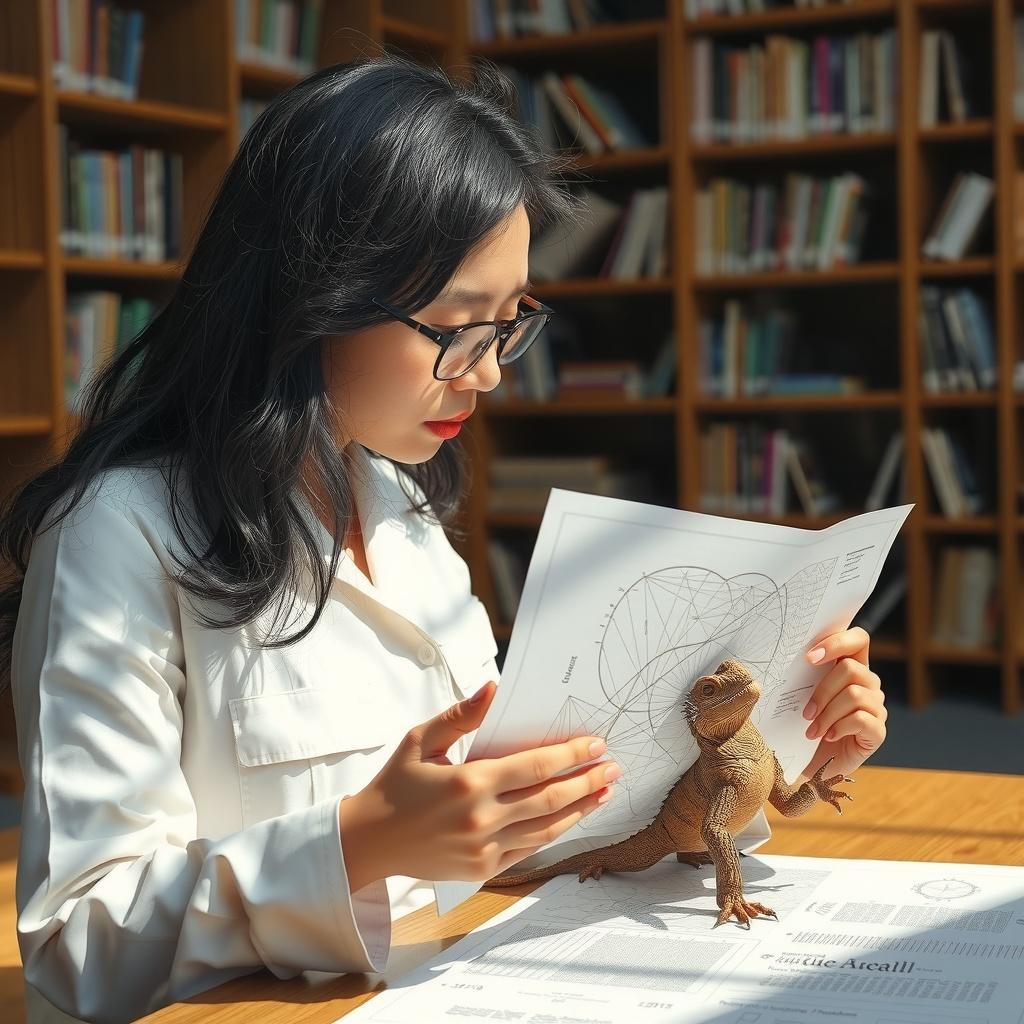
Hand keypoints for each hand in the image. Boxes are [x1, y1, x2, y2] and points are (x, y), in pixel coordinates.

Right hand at [338, 681, 618, 891]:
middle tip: (613, 767)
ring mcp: (484, 848)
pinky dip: (556, 832)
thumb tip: (493, 688)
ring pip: (547, 828)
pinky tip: (573, 817)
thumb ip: (460, 714)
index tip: (596, 744)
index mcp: (469, 782)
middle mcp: (482, 818)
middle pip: (550, 798)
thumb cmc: (395, 784)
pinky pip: (530, 849)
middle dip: (587, 780)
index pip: (535, 766)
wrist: (370, 841)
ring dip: (581, 809)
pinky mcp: (482, 868)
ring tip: (605, 792)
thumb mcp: (421, 740)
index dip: (570, 755)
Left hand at [799, 626, 886, 780]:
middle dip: (823, 691)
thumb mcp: (800, 695)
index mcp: (851, 666)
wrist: (813, 764)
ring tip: (812, 730)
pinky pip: (862, 719)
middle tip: (806, 712)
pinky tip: (828, 737)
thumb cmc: (804, 724)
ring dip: (828, 713)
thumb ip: (802, 674)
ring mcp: (877, 707)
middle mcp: (869, 683)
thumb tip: (783, 656)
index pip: (859, 639)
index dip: (837, 642)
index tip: (809, 658)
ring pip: (855, 694)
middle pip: (852, 669)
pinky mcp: (878, 731)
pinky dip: (840, 727)